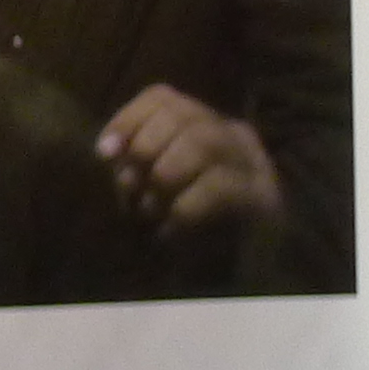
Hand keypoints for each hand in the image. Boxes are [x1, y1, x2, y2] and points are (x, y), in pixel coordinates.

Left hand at [98, 84, 281, 232]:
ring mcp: (254, 164)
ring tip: (149, 207)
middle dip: (145, 147)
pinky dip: (183, 207)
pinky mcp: (264, 199)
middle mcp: (234, 136)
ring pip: (204, 142)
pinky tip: (170, 229)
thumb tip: (110, 151)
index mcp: (206, 126)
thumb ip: (138, 164)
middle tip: (130, 186)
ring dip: (164, 173)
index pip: (163, 98)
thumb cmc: (196, 228)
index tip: (104, 152)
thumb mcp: (159, 188)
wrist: (252, 271)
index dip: (128, 119)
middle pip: (184, 114)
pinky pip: (219, 186)